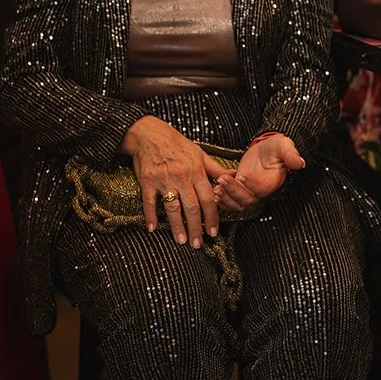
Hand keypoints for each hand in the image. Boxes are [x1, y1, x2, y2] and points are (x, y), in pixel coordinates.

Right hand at [122, 115, 222, 246]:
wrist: (150, 134)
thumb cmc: (177, 144)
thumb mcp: (200, 154)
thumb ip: (215, 169)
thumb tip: (233, 177)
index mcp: (196, 171)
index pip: (208, 199)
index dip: (212, 217)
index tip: (214, 232)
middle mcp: (182, 177)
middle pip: (192, 207)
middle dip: (196, 227)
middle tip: (197, 244)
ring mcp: (164, 180)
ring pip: (172, 207)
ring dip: (177, 226)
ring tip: (181, 240)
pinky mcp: (147, 181)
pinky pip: (149, 202)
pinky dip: (151, 216)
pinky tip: (152, 228)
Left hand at [214, 133, 305, 212]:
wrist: (266, 149)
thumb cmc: (276, 147)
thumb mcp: (284, 146)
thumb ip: (290, 154)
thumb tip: (300, 163)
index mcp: (272, 182)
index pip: (261, 190)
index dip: (251, 186)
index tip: (243, 175)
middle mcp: (260, 191)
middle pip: (247, 200)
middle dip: (233, 191)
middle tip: (222, 180)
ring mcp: (249, 192)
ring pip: (237, 203)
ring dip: (225, 197)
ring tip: (217, 185)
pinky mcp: (239, 190)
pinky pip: (230, 202)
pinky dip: (221, 199)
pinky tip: (214, 188)